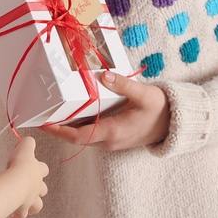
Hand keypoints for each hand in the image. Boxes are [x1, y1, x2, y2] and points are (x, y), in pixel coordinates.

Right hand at [4, 136, 48, 217]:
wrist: (16, 184)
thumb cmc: (20, 167)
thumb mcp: (24, 149)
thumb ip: (27, 143)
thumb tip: (29, 140)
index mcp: (37, 172)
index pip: (42, 168)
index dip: (39, 167)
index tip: (33, 165)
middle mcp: (36, 187)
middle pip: (42, 189)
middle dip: (39, 188)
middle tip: (32, 187)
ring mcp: (30, 199)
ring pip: (36, 205)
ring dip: (32, 205)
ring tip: (27, 206)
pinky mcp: (21, 209)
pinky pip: (19, 215)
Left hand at [40, 71, 169, 150]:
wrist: (176, 125)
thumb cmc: (162, 110)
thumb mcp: (145, 94)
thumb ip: (123, 85)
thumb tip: (104, 75)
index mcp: (113, 132)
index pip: (77, 136)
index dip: (58, 130)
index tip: (43, 122)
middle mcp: (109, 141)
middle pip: (75, 137)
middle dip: (57, 127)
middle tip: (41, 112)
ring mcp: (111, 141)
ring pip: (82, 136)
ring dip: (66, 126)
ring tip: (50, 110)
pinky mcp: (113, 137)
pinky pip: (90, 133)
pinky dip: (78, 124)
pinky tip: (71, 110)